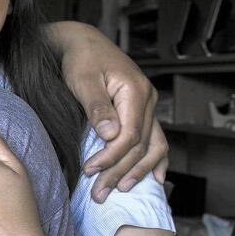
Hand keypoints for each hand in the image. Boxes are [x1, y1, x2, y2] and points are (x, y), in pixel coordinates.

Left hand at [53, 21, 168, 199]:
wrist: (82, 42)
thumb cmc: (80, 59)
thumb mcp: (83, 79)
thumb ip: (97, 106)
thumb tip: (110, 135)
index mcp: (136, 92)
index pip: (130, 136)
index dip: (111, 157)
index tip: (90, 170)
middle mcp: (149, 100)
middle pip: (141, 145)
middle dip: (120, 171)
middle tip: (99, 193)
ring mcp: (149, 106)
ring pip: (153, 146)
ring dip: (138, 171)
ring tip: (121, 190)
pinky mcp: (142, 111)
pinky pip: (155, 139)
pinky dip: (154, 160)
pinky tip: (153, 178)